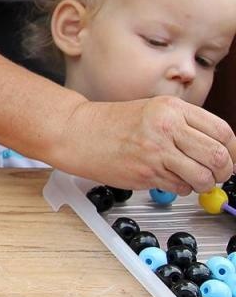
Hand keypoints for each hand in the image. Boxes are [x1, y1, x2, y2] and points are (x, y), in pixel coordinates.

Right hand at [53, 97, 235, 192]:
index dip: (233, 150)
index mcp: (172, 108)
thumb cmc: (112, 124)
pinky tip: (166, 178)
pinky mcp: (147, 173)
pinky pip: (180, 188)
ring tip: (190, 178)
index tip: (229, 159)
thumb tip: (221, 150)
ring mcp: (156, 151)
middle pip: (219, 156)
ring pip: (203, 177)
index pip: (222, 132)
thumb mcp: (154, 112)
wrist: (77, 132)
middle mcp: (167, 127)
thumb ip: (186, 127)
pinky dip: (180, 188)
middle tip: (215, 174)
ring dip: (203, 184)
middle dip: (223, 171)